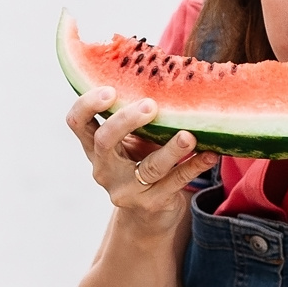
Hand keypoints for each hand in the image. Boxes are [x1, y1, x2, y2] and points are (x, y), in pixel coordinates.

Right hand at [66, 87, 217, 228]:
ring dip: (171, 150)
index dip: (87, 104)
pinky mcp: (151, 204)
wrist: (149, 216)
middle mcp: (104, 169)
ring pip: (148, 167)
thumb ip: (138, 117)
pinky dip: (194, 166)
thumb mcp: (134, 141)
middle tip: (150, 105)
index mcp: (95, 147)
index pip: (77, 122)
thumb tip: (167, 71)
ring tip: (188, 136)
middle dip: (125, 121)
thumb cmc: (142, 164)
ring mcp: (126, 190)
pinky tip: (210, 154)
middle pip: (103, 141)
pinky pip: (175, 183)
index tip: (110, 90)